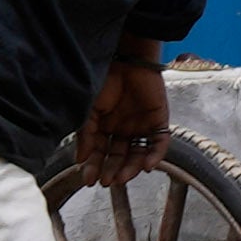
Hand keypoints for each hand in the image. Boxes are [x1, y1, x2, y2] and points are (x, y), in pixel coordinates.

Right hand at [85, 50, 170, 170]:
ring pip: (138, 154)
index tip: (89, 180)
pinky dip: (155, 156)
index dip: (94, 167)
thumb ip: (86, 135)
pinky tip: (147, 166)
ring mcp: (141, 126)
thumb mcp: (89, 110)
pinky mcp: (159, 121)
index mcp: (105, 127)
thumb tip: (81, 159)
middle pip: (119, 157)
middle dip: (112, 170)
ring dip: (131, 168)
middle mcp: (123, 129)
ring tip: (122, 177)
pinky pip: (159, 143)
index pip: (100, 153)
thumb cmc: (105, 80)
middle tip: (107, 181)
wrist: (128, 59)